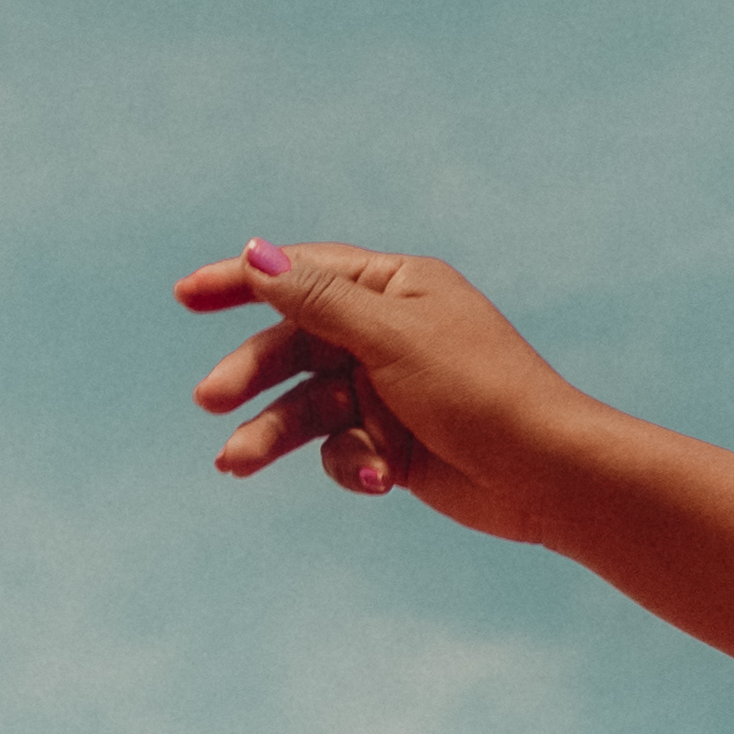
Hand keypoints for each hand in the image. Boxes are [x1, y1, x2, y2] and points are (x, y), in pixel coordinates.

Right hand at [176, 240, 585, 548]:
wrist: (548, 476)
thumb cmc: (481, 392)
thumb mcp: (392, 337)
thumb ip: (318, 301)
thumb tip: (256, 254)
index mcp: (394, 288)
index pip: (301, 275)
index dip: (240, 282)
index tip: (186, 295)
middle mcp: (388, 335)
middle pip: (295, 346)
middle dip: (252, 374)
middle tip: (211, 401)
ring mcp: (391, 392)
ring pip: (310, 407)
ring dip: (274, 433)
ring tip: (234, 462)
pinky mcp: (396, 446)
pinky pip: (345, 449)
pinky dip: (348, 464)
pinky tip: (373, 478)